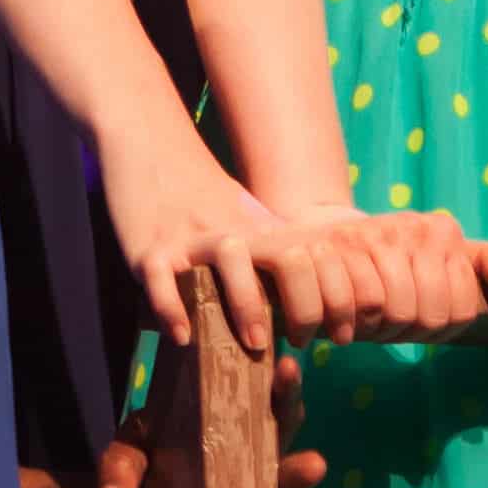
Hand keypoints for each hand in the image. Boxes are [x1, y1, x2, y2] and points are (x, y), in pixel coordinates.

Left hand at [82, 357, 337, 487]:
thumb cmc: (136, 481)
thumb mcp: (126, 459)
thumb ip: (120, 470)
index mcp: (235, 443)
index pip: (267, 414)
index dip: (282, 395)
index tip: (288, 374)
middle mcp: (253, 486)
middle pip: (285, 475)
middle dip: (299, 471)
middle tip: (312, 465)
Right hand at [121, 172, 487, 348]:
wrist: (148, 143)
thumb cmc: (199, 193)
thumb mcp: (245, 217)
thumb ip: (272, 252)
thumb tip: (307, 305)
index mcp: (259, 230)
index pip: (315, 260)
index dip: (336, 299)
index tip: (340, 333)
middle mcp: (231, 232)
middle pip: (288, 259)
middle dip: (303, 306)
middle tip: (302, 343)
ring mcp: (189, 239)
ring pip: (230, 260)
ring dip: (249, 304)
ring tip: (256, 344)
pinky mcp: (148, 249)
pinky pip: (161, 279)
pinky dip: (171, 310)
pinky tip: (183, 339)